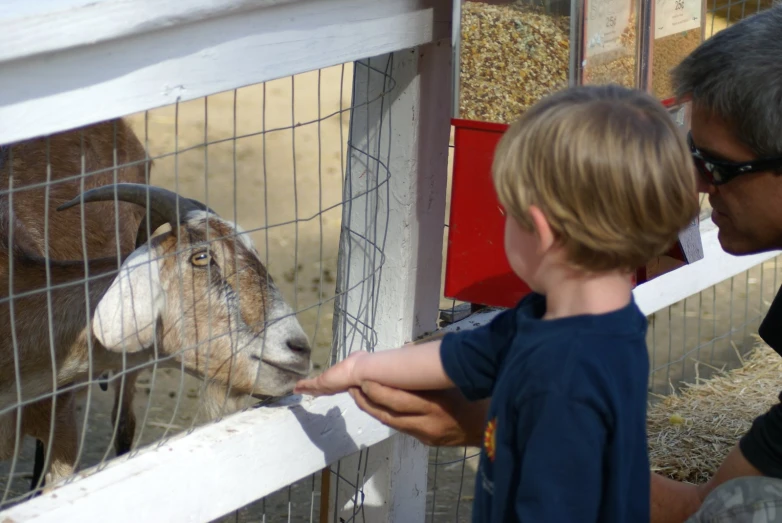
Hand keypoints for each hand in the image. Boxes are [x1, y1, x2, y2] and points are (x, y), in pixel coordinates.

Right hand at [294, 351, 367, 396]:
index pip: (332, 385)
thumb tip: (354, 356)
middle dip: (313, 390)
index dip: (326, 386)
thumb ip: (353, 360)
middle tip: (304, 391)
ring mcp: (327, 386)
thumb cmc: (359, 365)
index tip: (321, 387)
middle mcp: (335, 386)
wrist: (359, 371)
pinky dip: (302, 386)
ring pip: (314, 389)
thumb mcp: (355, 360)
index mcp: (342, 380)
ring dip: (306, 390)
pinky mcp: (320, 383)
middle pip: (321, 390)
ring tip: (297, 390)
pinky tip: (295, 387)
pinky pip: (309, 385)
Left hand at [347, 381, 488, 446]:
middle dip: (367, 399)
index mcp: (437, 403)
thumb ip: (428, 370)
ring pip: (391, 422)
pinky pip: (402, 427)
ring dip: (372, 408)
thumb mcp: (453, 378)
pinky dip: (387, 415)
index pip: (398, 399)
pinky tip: (377, 406)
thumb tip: (403, 356)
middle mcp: (428, 422)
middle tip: (352, 386)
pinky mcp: (427, 441)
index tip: (362, 378)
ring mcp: (427, 434)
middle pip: (388, 413)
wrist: (492, 425)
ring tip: (357, 394)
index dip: (376, 390)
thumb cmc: (476, 393)